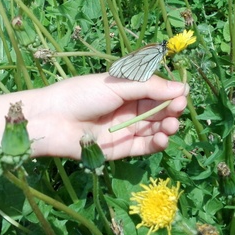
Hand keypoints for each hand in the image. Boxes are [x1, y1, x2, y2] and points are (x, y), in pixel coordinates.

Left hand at [29, 74, 187, 159]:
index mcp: (127, 89)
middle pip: (159, 111)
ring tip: (171, 126)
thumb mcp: (118, 85)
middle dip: (172, 111)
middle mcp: (129, 109)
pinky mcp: (121, 150)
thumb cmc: (82, 95)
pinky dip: (157, 144)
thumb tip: (182, 88)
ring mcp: (125, 130)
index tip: (183, 95)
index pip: (157, 91)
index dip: (171, 94)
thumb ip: (149, 87)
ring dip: (167, 127)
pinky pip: (144, 147)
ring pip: (155, 130)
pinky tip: (163, 139)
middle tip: (178, 110)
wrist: (52, 121)